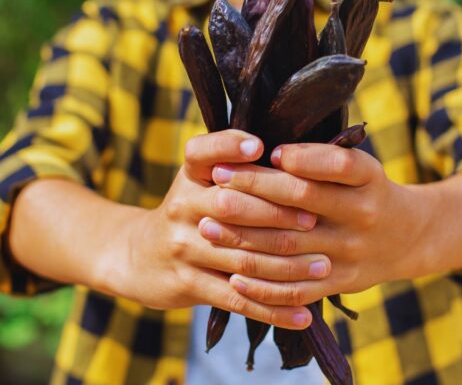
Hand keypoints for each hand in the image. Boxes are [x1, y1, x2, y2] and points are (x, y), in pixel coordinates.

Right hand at [110, 131, 329, 329]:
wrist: (139, 256)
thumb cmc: (189, 211)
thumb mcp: (199, 179)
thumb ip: (235, 164)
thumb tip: (289, 152)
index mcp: (189, 175)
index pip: (202, 152)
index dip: (229, 146)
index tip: (260, 147)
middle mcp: (182, 206)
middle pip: (233, 208)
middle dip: (279, 215)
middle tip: (317, 221)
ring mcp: (183, 247)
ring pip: (242, 259)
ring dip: (287, 266)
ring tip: (323, 266)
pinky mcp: (188, 283)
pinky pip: (237, 299)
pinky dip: (273, 308)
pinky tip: (302, 315)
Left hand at [197, 142, 426, 306]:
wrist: (409, 238)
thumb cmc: (365, 191)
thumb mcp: (359, 167)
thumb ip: (320, 158)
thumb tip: (261, 147)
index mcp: (368, 179)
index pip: (336, 164)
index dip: (300, 158)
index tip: (264, 150)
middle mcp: (363, 214)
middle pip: (304, 201)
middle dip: (254, 189)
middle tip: (216, 179)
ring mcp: (351, 252)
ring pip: (292, 247)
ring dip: (245, 237)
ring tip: (207, 225)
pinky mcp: (340, 282)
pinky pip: (298, 288)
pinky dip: (264, 285)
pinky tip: (232, 274)